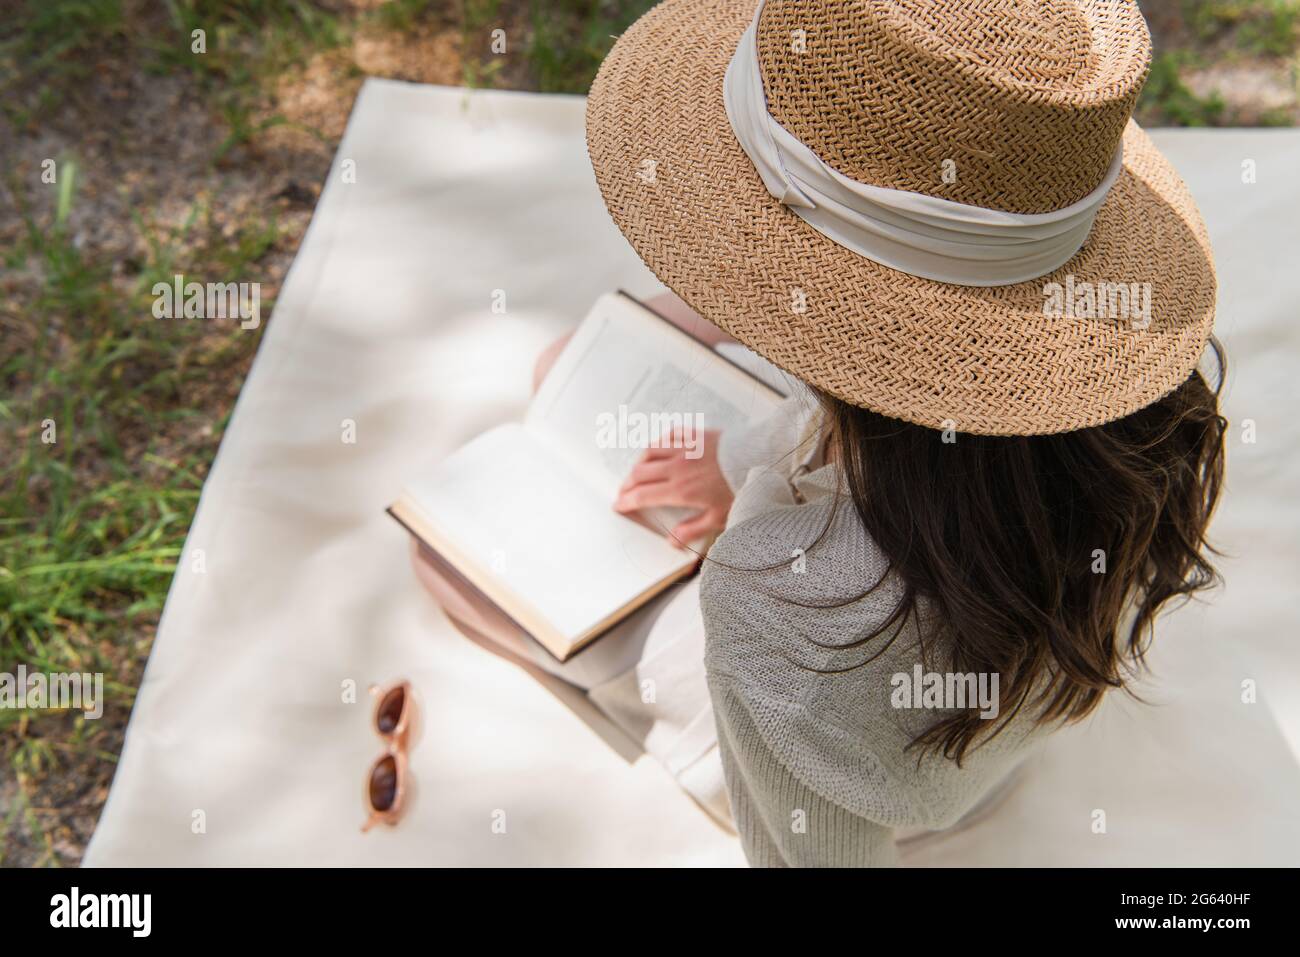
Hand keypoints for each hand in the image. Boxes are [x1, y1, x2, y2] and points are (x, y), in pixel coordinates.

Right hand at [614, 429, 733, 546]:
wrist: (757, 457)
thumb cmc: (739, 488)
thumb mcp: (718, 517)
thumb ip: (692, 530)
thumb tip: (672, 542)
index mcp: (680, 490)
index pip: (643, 496)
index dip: (626, 501)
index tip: (618, 505)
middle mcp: (676, 468)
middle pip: (640, 474)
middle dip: (627, 485)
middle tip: (623, 492)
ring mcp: (683, 449)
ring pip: (648, 453)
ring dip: (638, 464)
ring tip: (636, 473)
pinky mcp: (692, 435)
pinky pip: (665, 437)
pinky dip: (656, 444)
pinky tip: (655, 449)